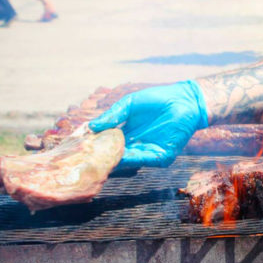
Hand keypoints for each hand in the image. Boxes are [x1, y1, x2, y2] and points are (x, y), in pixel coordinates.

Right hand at [88, 80, 207, 169]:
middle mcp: (134, 146)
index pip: (105, 143)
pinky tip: (117, 158)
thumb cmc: (156, 100)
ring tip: (96, 161)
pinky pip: (142, 160)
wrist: (184, 100)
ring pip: (126, 161)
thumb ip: (112, 116)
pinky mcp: (160, 156)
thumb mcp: (129, 105)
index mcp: (125, 134)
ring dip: (112, 161)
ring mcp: (147, 152)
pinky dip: (129, 160)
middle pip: (114, 156)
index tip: (77, 148)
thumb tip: (90, 127)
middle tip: (82, 160)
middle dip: (100, 157)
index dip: (93, 145)